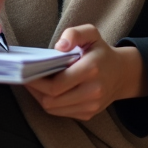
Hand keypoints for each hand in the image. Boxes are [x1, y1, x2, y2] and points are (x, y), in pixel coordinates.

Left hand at [24, 24, 147, 120]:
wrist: (122, 73)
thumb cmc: (101, 52)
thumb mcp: (91, 33)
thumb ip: (74, 34)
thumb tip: (59, 47)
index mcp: (91, 69)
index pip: (55, 85)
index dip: (36, 81)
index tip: (26, 72)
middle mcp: (93, 91)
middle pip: (51, 100)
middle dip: (35, 90)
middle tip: (26, 78)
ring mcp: (91, 106)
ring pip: (54, 109)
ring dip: (40, 97)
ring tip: (35, 84)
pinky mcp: (88, 114)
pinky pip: (61, 113)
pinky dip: (51, 103)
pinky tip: (47, 91)